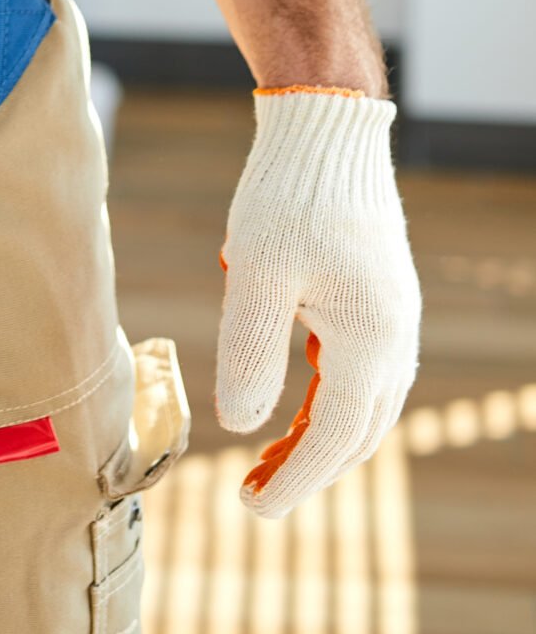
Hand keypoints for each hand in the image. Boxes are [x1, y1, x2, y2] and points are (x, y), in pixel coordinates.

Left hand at [215, 87, 419, 515]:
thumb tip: (242, 424)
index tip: (251, 508)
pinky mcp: (376, 296)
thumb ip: (250, 351)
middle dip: (307, 467)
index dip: (292, 481)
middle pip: (355, 431)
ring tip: (264, 452)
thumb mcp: (257, 273)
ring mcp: (390, 316)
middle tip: (251, 488)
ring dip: (317, 435)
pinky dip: (325, 397)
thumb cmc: (288, 193)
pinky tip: (288, 394)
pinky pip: (358, 369)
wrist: (326, 125)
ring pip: (360, 403)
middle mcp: (392, 338)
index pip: (332, 438)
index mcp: (368, 341)